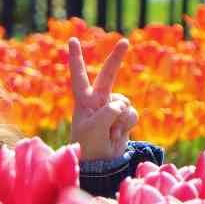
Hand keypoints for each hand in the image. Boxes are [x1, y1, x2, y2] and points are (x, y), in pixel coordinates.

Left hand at [68, 36, 139, 162]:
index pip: (79, 75)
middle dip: (117, 57)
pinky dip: (127, 125)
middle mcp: (98, 100)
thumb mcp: (94, 128)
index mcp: (84, 100)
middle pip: (109, 75)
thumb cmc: (89, 145)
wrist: (100, 163)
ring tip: (109, 133)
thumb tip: (121, 104)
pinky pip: (132, 114)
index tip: (72, 40)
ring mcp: (112, 107)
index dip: (76, 58)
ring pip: (125, 103)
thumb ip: (107, 112)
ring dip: (120, 120)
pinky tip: (117, 134)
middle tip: (124, 41)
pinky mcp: (124, 117)